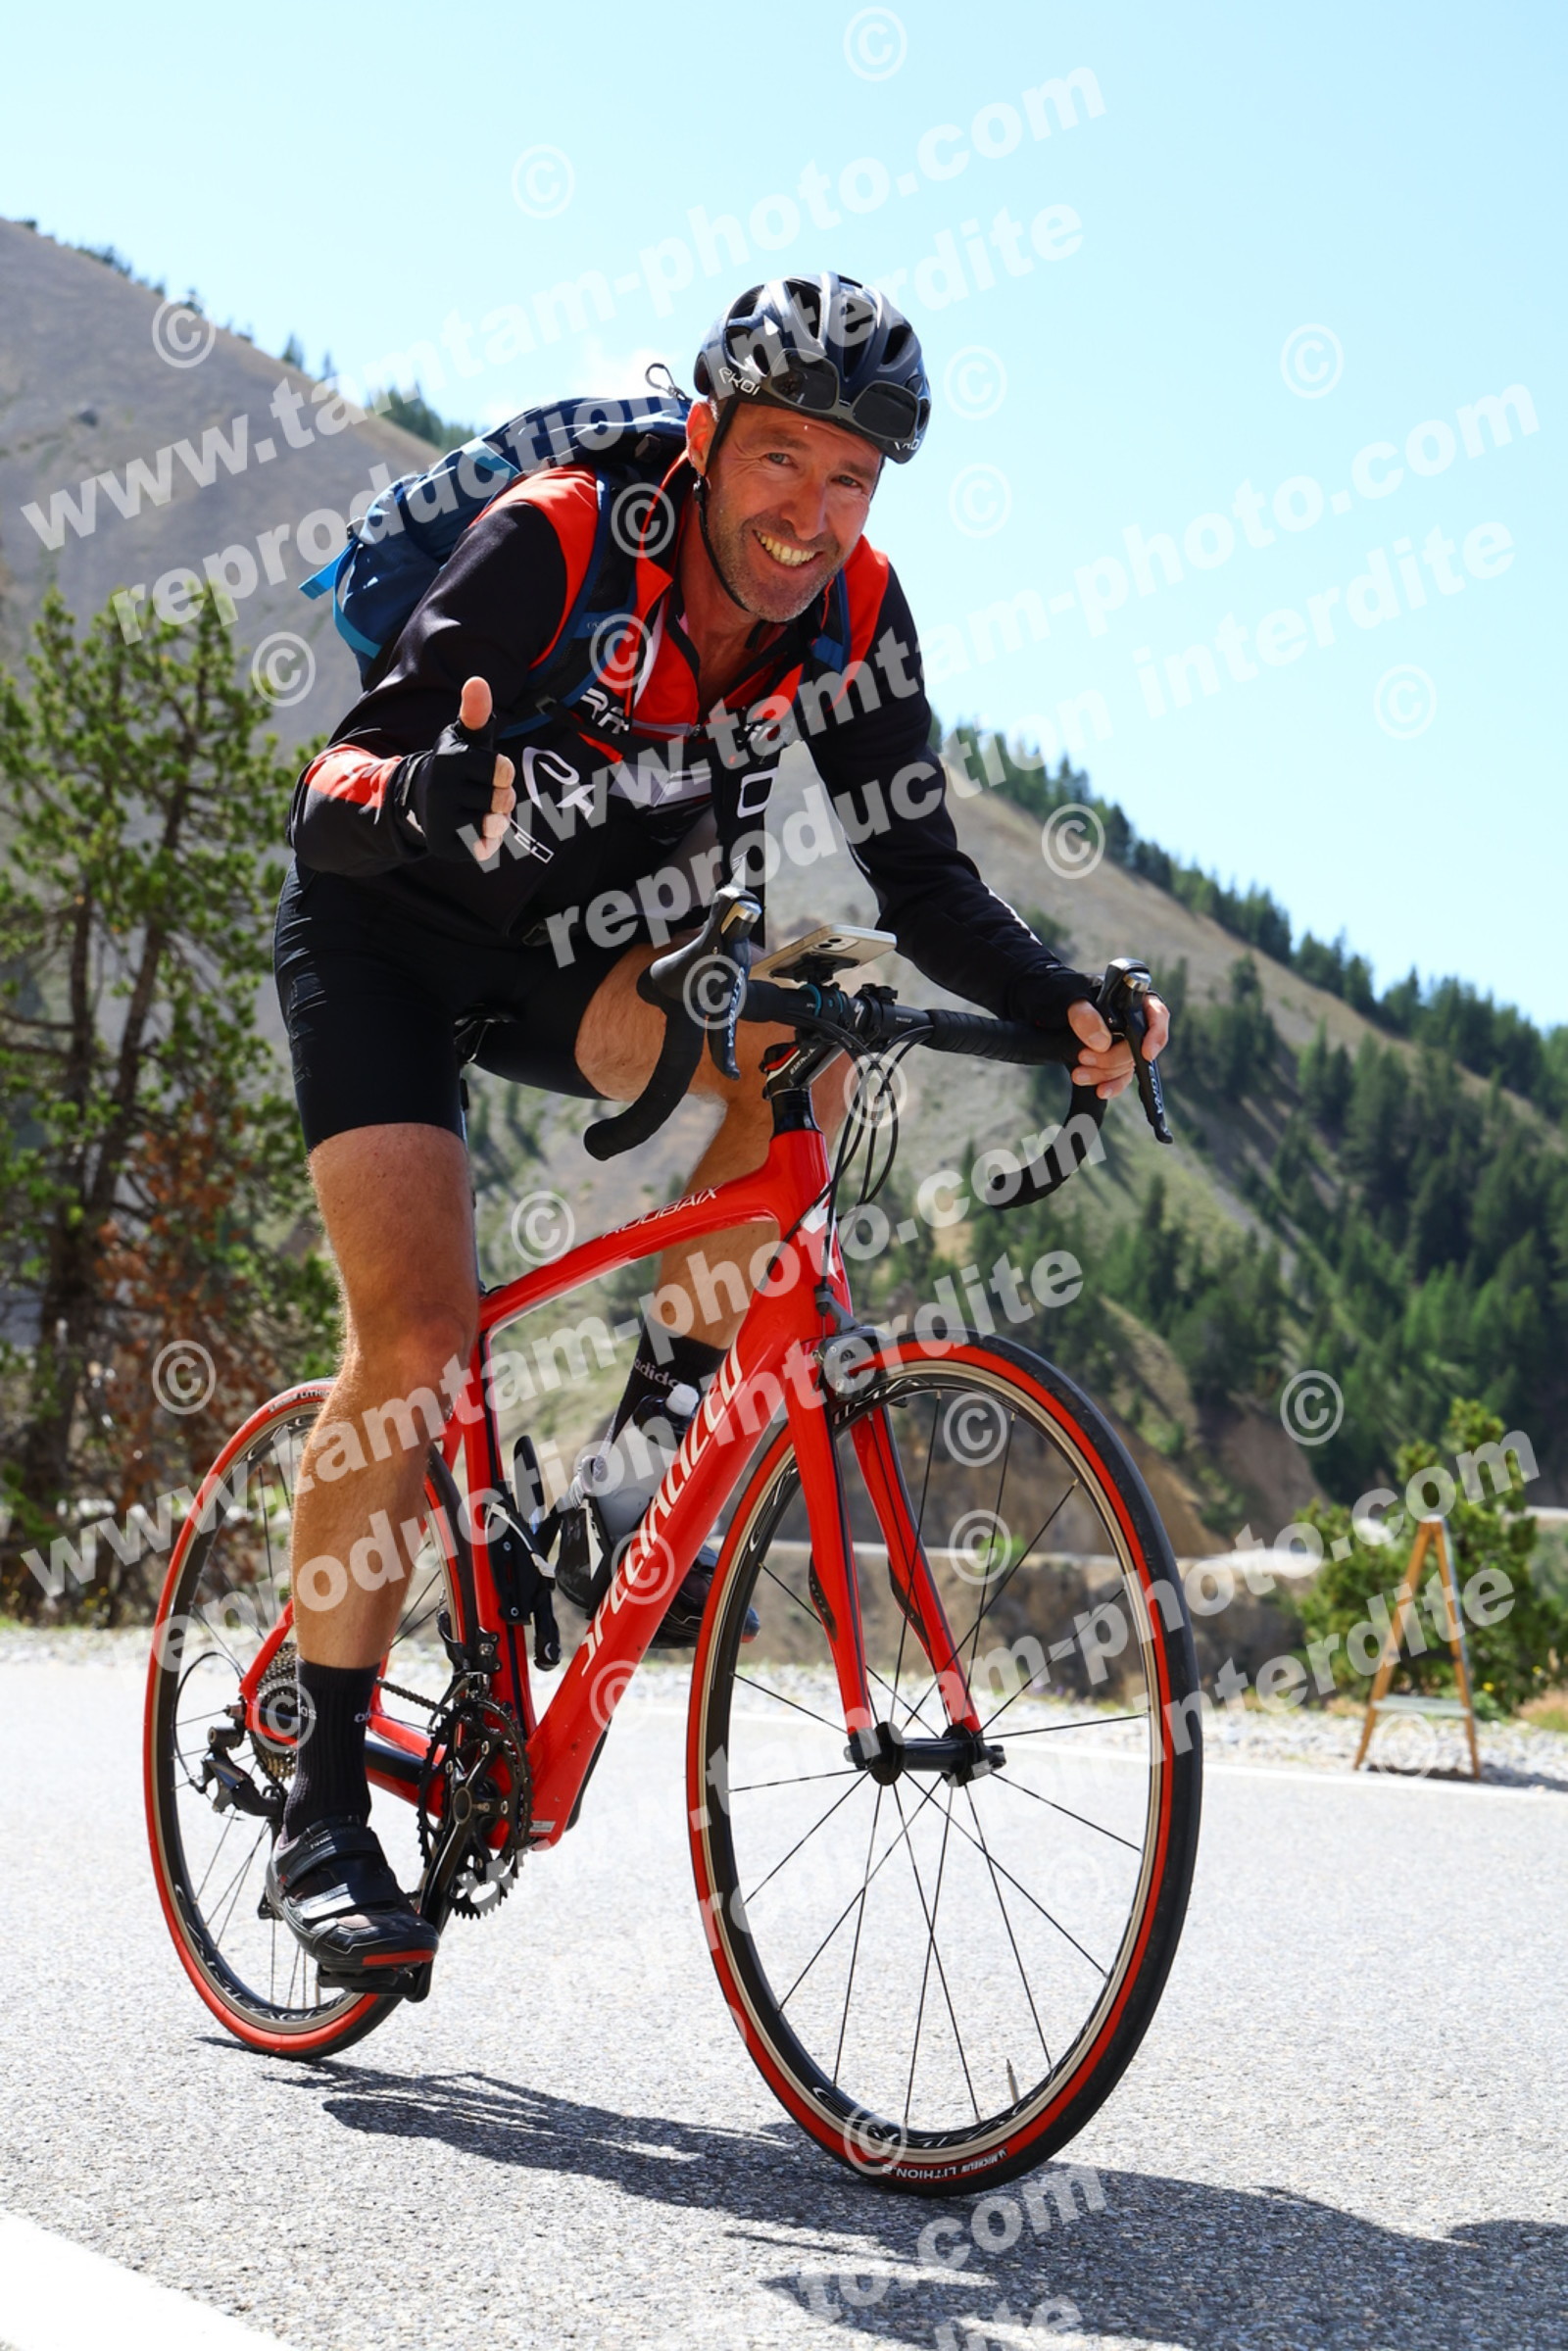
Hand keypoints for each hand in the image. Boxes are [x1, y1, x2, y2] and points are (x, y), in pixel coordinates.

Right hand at [396, 675, 516, 863]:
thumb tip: (477, 681)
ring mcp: (441, 819)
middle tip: (482, 793)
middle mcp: (442, 789)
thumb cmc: (455, 766)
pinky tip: (473, 830)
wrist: (421, 800)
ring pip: (495, 825)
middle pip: (503, 800)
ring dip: (497, 821)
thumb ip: (476, 712)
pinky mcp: (443, 846)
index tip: (487, 770)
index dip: (503, 774)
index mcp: (450, 760)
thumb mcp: (465, 737)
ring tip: (480, 811)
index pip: (504, 771)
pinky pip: (485, 849)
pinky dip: (487, 841)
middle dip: (501, 799)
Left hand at [1068, 993, 1170, 1098]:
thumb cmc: (1069, 997)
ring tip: (1079, 1074)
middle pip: (1139, 1047)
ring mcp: (1127, 1045)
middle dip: (1113, 1058)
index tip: (1146, 1053)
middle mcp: (1136, 1023)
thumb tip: (1101, 1043)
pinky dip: (1112, 1085)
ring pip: (1128, 1065)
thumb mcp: (1072, 999)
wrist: (1054, 1013)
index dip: (1156, 1035)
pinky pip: (1122, 1077)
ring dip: (1105, 1074)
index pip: (1157, 1015)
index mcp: (1134, 1000)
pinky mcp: (1117, 1062)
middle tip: (1084, 1057)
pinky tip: (1100, 1090)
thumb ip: (1085, 1016)